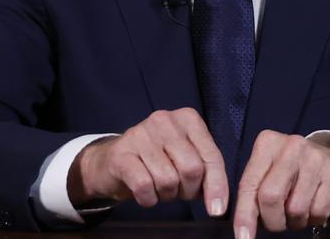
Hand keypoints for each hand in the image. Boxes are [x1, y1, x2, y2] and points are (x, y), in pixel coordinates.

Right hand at [68, 108, 228, 216]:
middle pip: (192, 169)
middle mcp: (165, 120)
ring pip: (168, 180)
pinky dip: (148, 199)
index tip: (218, 210)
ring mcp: (141, 134)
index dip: (217, 186)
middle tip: (179, 192)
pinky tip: (146, 193)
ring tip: (159, 188)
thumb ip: (206, 172)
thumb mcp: (185, 159)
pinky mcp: (121, 153)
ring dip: (166, 195)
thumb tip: (218, 202)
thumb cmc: (156, 161)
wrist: (112, 161)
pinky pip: (144, 186)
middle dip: (188, 191)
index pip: (211, 156)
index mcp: (187, 119)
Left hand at [233, 131, 329, 237]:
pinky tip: (315, 205)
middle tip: (277, 222)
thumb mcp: (269, 172)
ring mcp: (316, 158)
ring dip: (295, 221)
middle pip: (270, 197)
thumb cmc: (293, 173)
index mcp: (268, 143)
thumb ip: (254, 192)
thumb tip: (244, 226)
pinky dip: (314, 219)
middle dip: (272, 220)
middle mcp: (291, 146)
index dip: (244, 215)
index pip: (249, 184)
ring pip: (295, 209)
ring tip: (298, 210)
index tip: (242, 237)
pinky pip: (317, 213)